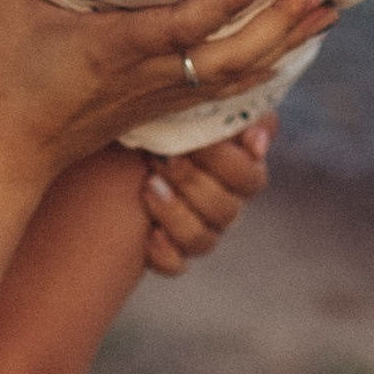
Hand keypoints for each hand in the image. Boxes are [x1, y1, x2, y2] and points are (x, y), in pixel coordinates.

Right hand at [0, 0, 335, 185]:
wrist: (14, 152)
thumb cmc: (7, 76)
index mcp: (114, 48)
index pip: (179, 27)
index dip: (224, 3)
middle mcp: (149, 74)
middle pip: (230, 55)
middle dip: (281, 23)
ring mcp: (162, 93)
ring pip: (240, 72)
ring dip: (287, 40)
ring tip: (329, 8)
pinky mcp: (166, 105)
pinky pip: (228, 85)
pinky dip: (267, 62)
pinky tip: (295, 43)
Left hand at [139, 116, 275, 276]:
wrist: (117, 150)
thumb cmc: (165, 122)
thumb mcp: (196, 108)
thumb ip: (235, 115)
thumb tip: (256, 140)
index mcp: (239, 174)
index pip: (250, 178)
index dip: (224, 162)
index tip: (193, 141)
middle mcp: (224, 207)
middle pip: (226, 210)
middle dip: (192, 183)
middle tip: (160, 159)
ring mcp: (199, 232)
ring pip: (203, 240)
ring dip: (176, 214)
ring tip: (148, 186)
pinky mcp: (170, 253)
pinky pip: (175, 266)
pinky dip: (164, 253)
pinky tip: (148, 234)